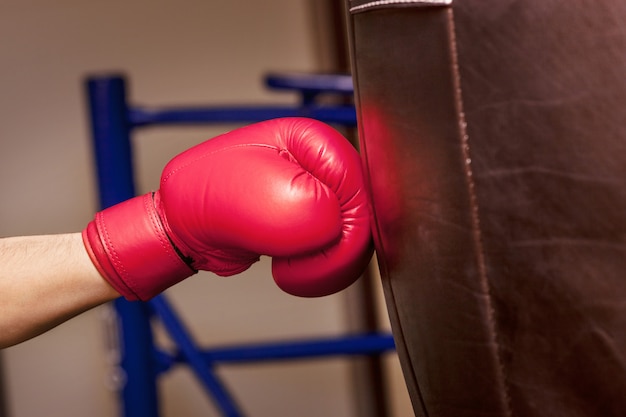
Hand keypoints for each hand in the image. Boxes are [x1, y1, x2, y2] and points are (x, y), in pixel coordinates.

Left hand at [83, 117, 372, 300]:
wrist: (187, 226)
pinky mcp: (316, 218)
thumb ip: (309, 210)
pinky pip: (339, 250)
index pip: (359, 184)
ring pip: (353, 236)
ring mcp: (319, 190)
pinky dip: (320, 267)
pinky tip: (291, 263)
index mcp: (310, 139)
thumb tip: (339, 225)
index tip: (313, 244)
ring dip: (325, 261)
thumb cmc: (205, 199)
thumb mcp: (254, 200)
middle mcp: (319, 162)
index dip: (345, 224)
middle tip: (295, 259)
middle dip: (333, 248)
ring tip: (288, 260)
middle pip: (361, 212)